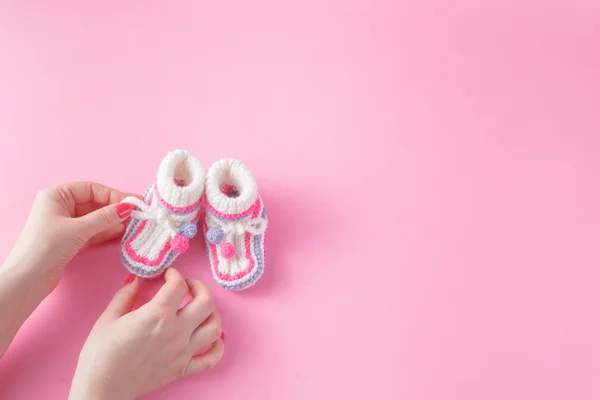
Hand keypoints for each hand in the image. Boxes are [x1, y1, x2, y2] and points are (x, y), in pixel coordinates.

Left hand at [3, 182, 135, 293]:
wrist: (27, 280)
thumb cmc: (47, 247)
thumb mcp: (78, 229)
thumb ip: (105, 217)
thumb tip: (129, 208)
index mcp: (56, 195)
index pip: (91, 189)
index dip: (113, 195)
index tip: (133, 203)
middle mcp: (60, 206)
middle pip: (95, 203)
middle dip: (115, 209)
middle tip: (138, 214)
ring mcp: (65, 224)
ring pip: (95, 218)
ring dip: (113, 221)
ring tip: (134, 224)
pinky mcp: (70, 240)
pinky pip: (93, 231)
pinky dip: (106, 231)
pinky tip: (122, 232)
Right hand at [70, 268, 224, 399]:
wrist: (102, 388)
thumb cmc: (100, 354)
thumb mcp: (108, 318)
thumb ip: (126, 295)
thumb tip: (136, 279)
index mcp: (157, 315)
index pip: (178, 285)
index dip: (174, 274)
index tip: (168, 275)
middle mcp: (176, 331)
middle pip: (206, 302)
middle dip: (199, 288)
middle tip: (188, 286)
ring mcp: (183, 351)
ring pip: (215, 327)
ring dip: (212, 313)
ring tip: (201, 309)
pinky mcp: (183, 369)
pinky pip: (212, 358)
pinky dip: (218, 347)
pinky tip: (212, 338)